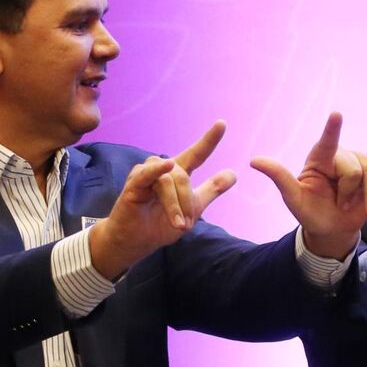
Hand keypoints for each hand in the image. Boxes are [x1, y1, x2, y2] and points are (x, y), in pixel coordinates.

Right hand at [87, 122, 237, 278]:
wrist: (136, 242)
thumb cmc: (160, 224)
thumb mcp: (192, 208)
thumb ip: (211, 190)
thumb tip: (234, 173)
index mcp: (177, 174)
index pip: (196, 154)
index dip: (209, 140)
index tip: (222, 123)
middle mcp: (161, 169)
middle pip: (183, 177)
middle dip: (187, 202)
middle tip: (186, 225)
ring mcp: (145, 174)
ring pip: (168, 181)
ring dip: (174, 205)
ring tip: (178, 224)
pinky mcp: (132, 184)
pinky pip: (146, 174)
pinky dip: (157, 169)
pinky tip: (166, 164)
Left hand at [249, 111, 366, 258]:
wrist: (331, 228)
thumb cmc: (309, 212)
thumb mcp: (293, 198)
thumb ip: (279, 177)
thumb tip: (254, 161)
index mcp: (319, 159)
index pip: (326, 142)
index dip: (332, 129)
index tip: (336, 115)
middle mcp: (339, 157)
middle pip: (354, 168)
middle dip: (349, 191)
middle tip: (340, 204)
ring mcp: (357, 164)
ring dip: (366, 195)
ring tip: (356, 207)